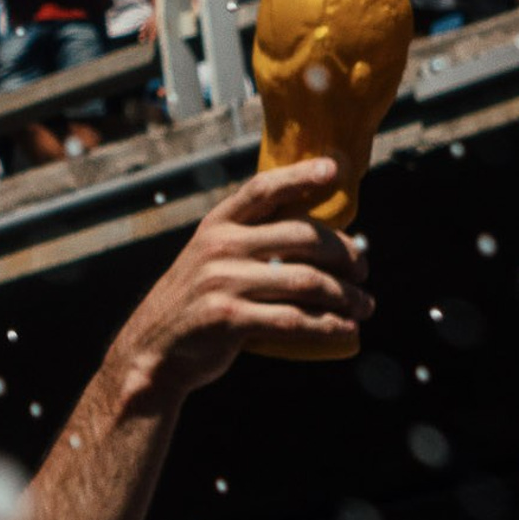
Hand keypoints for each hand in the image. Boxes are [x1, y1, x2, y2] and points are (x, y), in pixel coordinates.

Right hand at [111, 161, 372, 399]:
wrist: (153, 350)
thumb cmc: (196, 303)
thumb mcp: (210, 259)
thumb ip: (250, 244)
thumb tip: (318, 238)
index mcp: (217, 225)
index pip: (263, 189)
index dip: (300, 176)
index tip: (334, 169)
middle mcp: (220, 247)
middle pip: (302, 236)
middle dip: (345, 252)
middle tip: (364, 268)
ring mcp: (224, 282)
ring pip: (307, 281)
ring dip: (346, 295)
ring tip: (365, 305)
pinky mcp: (230, 319)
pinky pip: (294, 320)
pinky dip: (329, 326)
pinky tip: (347, 329)